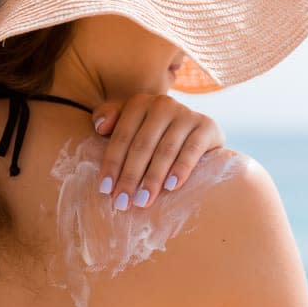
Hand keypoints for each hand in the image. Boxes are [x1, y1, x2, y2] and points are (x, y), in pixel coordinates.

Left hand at [92, 94, 224, 210]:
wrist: (200, 134)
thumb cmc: (156, 135)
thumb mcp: (131, 125)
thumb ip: (110, 119)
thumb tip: (100, 128)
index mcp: (140, 103)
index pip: (122, 137)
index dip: (112, 164)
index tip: (105, 190)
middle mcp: (163, 104)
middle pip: (142, 145)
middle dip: (130, 177)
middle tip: (122, 203)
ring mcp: (186, 114)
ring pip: (165, 151)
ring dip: (152, 179)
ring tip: (143, 201)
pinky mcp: (207, 126)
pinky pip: (192, 151)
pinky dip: (181, 169)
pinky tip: (171, 187)